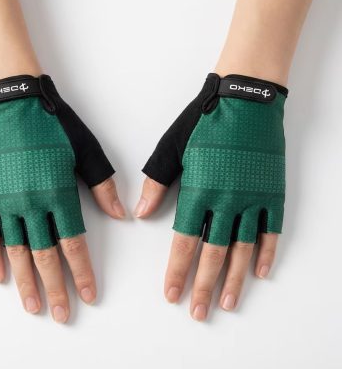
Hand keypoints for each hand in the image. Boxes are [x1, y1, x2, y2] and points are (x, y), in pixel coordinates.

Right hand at [0, 74, 124, 321]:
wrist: (13, 103)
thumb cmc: (54, 126)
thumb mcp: (86, 152)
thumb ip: (103, 187)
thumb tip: (123, 215)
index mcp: (61, 193)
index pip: (74, 244)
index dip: (82, 272)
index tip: (89, 294)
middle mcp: (33, 204)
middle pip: (46, 256)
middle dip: (57, 288)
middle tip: (62, 314)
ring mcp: (6, 201)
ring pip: (18, 251)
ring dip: (26, 282)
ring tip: (34, 306)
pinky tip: (2, 276)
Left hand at [136, 73, 286, 320]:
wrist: (245, 100)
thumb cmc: (204, 122)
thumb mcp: (172, 148)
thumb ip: (157, 184)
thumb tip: (140, 214)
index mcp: (198, 190)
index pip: (184, 241)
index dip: (177, 270)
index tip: (171, 293)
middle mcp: (226, 200)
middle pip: (214, 254)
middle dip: (204, 286)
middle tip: (198, 312)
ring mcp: (252, 198)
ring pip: (243, 249)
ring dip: (235, 279)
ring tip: (229, 303)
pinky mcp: (272, 192)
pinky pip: (272, 230)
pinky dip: (267, 252)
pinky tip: (260, 272)